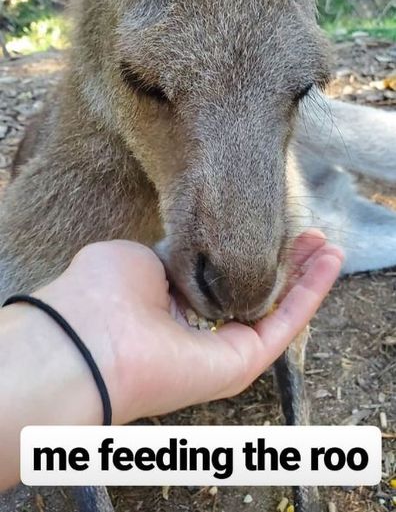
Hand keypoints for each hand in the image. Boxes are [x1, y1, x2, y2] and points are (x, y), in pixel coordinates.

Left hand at [35, 230, 342, 423]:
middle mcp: (200, 331)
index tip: (270, 226)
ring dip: (306, 277)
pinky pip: (285, 324)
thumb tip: (194, 254)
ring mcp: (223, 350)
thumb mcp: (140, 256)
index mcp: (172, 306)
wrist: (89, 337)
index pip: (223, 277)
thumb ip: (175, 254)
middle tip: (310, 233)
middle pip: (256, 293)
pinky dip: (310, 293)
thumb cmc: (102, 292)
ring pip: (277, 309)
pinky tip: (329, 262)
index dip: (249, 251)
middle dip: (285, 263)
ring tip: (330, 246)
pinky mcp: (242, 363)